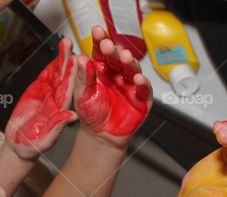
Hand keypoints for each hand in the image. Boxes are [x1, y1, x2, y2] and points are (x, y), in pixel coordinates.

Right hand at [5, 37, 76, 159]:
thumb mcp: (45, 139)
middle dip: (67, 60)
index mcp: (60, 110)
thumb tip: (72, 116)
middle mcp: (56, 101)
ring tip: (65, 42)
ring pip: (55, 74)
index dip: (72, 75)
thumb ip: (57, 127)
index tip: (76, 61)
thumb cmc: (33, 147)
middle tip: (71, 43)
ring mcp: (47, 96)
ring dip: (61, 59)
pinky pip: (45, 78)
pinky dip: (50, 66)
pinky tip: (56, 56)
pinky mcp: (36, 94)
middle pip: (63, 77)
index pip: (68, 90)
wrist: (20, 147)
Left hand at [74, 26, 151, 141]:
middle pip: (119, 58)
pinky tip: (138, 80)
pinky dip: (143, 84)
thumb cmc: (91, 113)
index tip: (97, 32)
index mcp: (101, 70)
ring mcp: (130, 86)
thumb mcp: (81, 94)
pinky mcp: (141, 99)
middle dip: (115, 51)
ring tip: (126, 59)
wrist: (100, 135)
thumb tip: (81, 58)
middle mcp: (117, 74)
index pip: (101, 52)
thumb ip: (82, 77)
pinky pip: (145, 89)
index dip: (101, 41)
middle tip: (110, 46)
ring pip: (133, 70)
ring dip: (131, 63)